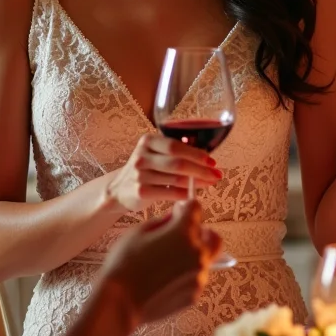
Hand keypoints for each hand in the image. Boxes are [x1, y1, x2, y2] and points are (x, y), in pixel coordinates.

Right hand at [98, 199, 222, 325]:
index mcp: (183, 232)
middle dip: (200, 232)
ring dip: (192, 256)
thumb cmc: (124, 265)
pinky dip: (186, 274)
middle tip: (181, 237)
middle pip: (213, 236)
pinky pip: (196, 278)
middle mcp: (197, 253)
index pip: (196, 208)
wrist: (120, 303)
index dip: (185, 208)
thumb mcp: (137, 233)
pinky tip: (164, 279)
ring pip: (205, 259)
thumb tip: (173, 219)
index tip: (177, 213)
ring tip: (166, 263)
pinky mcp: (194, 295)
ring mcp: (198, 276)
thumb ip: (161, 222)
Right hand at [106, 133, 221, 212]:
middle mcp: (142, 156)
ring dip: (197, 183)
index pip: (175, 146)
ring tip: (210, 183)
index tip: (212, 161)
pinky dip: (185, 194)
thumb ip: (175, 151)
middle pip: (178, 163)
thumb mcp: (154, 153)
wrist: (119, 188)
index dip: (196, 154)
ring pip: (176, 179)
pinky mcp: (141, 192)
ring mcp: (140, 175)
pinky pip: (170, 193)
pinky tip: (194, 195)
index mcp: (147, 141)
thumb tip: (206, 155)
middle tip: (216, 175)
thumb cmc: (146, 168)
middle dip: (201, 170)